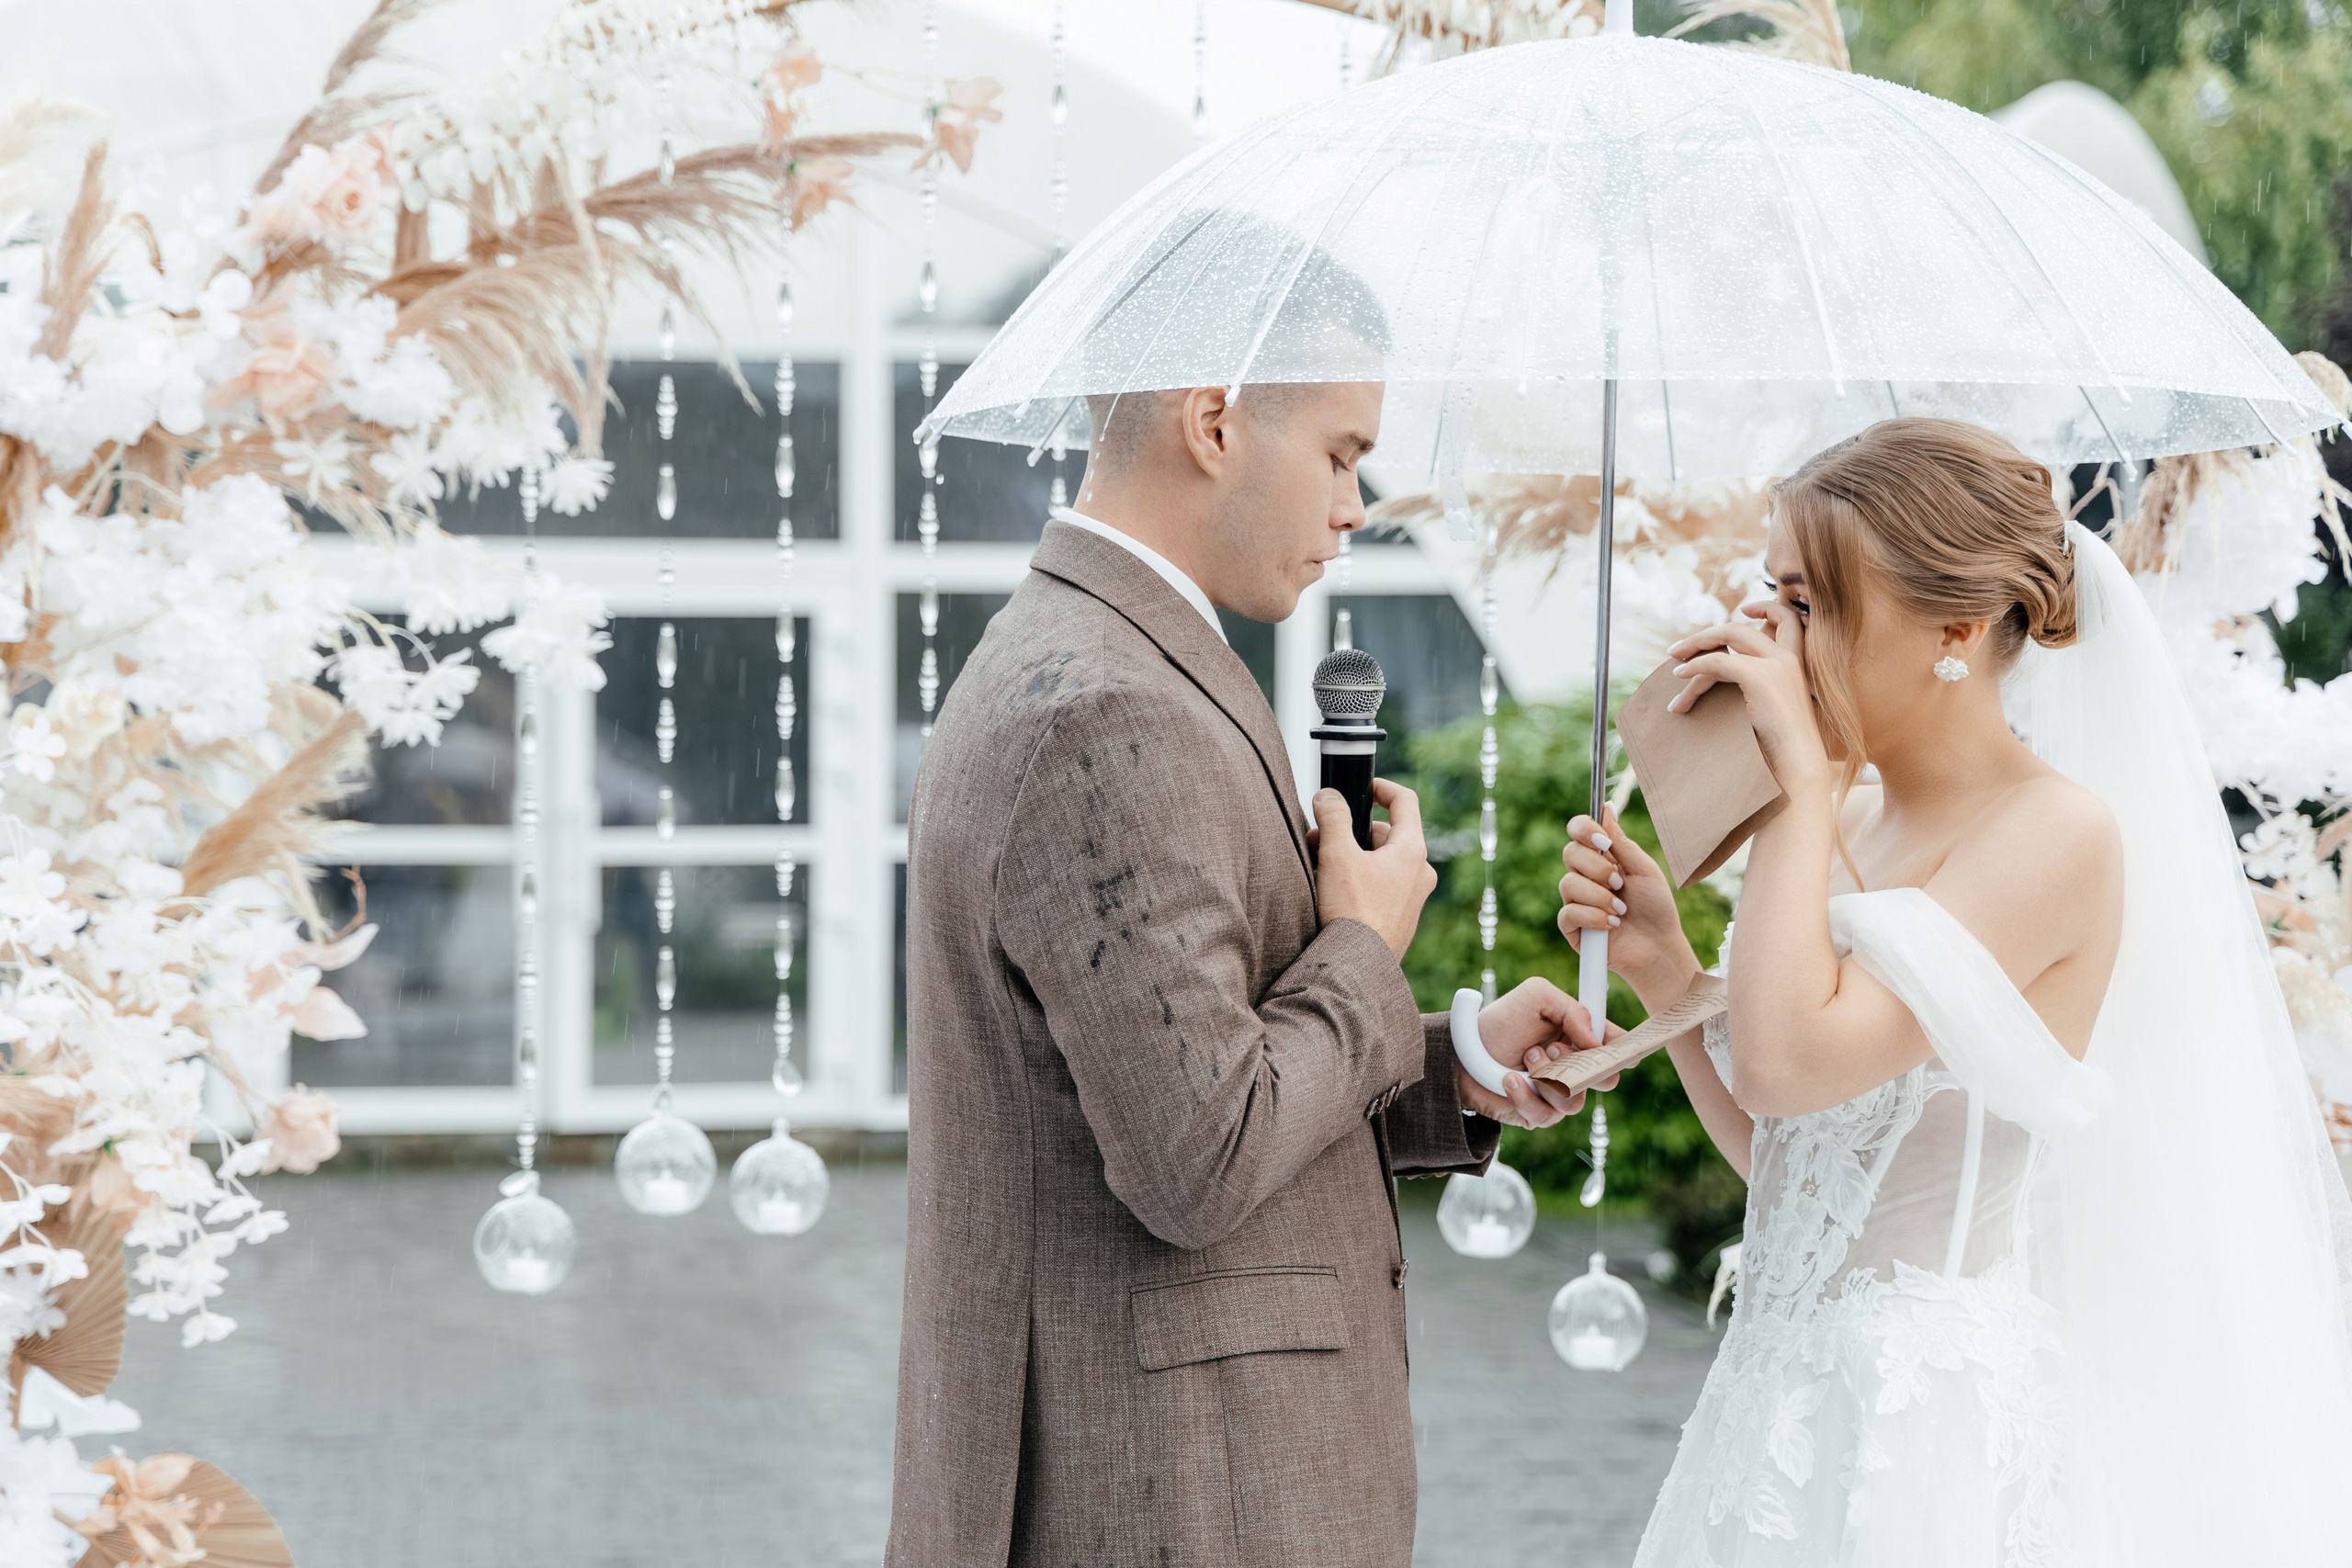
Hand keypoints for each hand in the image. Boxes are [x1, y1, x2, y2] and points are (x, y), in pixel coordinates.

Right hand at [1313, 777, 1437, 957]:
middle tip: (1322, 838)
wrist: (1358, 967)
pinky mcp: (1402, 918)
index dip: (1382, 787)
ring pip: (1384, 862)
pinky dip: (1362, 880)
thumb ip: (1332, 818)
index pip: (1405, 801)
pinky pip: (1384, 886)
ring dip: (1355, 857)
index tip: (1362, 788)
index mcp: (1412, 851)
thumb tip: (1327, 796)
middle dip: (1354, 831)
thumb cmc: (1352, 912)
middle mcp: (1420, 872)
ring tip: (1323, 869)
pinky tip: (1336, 892)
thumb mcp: (1337, 855)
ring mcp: (1414, 897)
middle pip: (1389, 834)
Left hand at [1452, 977, 1609, 1126]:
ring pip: (1575, 1101)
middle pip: (1607, 1080)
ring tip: (1526, 1058)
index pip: (1618, 1048)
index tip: (1615, 1047)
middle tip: (1555, 1048)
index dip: (1625, 1050)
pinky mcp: (1537, 1114)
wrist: (1462, 1051)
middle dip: (1584, 1066)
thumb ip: (1573, 1010)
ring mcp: (1557, 1093)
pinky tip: (1509, 1079)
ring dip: (1548, 1077)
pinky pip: (1546, 1116)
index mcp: (1581, 1037)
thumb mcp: (1536, 996)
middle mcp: (1573, 1066)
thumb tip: (1597, 1042)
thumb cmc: (1501, 1021)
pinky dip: (1526, 1096)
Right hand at [1556, 809, 1700, 1009]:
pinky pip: (1568, 913)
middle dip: (1597, 868)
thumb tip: (1605, 809)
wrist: (1658, 947)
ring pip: (1568, 884)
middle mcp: (1585, 875)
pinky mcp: (1572, 927)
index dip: (1583, 828)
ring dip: (1598, 896)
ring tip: (1621, 909)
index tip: (1602, 840)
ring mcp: (1576, 901)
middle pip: (1570, 853)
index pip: (1577, 830)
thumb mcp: (1645, 870)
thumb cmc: (1656, 907)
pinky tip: (1612, 924)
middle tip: (1620, 882)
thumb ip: (1622, 843)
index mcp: (1601, 858)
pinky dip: (1592, 917)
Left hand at [1665, 601, 1832, 795]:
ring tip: (1673, 674)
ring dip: (1694, 654)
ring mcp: (1776, 665)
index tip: (1746, 607)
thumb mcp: (1772, 707)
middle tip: (1677, 650)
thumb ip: (1759, 686)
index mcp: (1797, 663)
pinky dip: (1695, 667)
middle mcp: (1788, 658)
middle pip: (1740, 629)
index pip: (1789, 619)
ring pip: (1725, 641)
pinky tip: (1681, 679)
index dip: (1767, 607)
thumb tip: (1725, 680)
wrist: (1797, 764)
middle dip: (1705, 636)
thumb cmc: (1783, 746)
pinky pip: (1718, 662)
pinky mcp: (1759, 677)